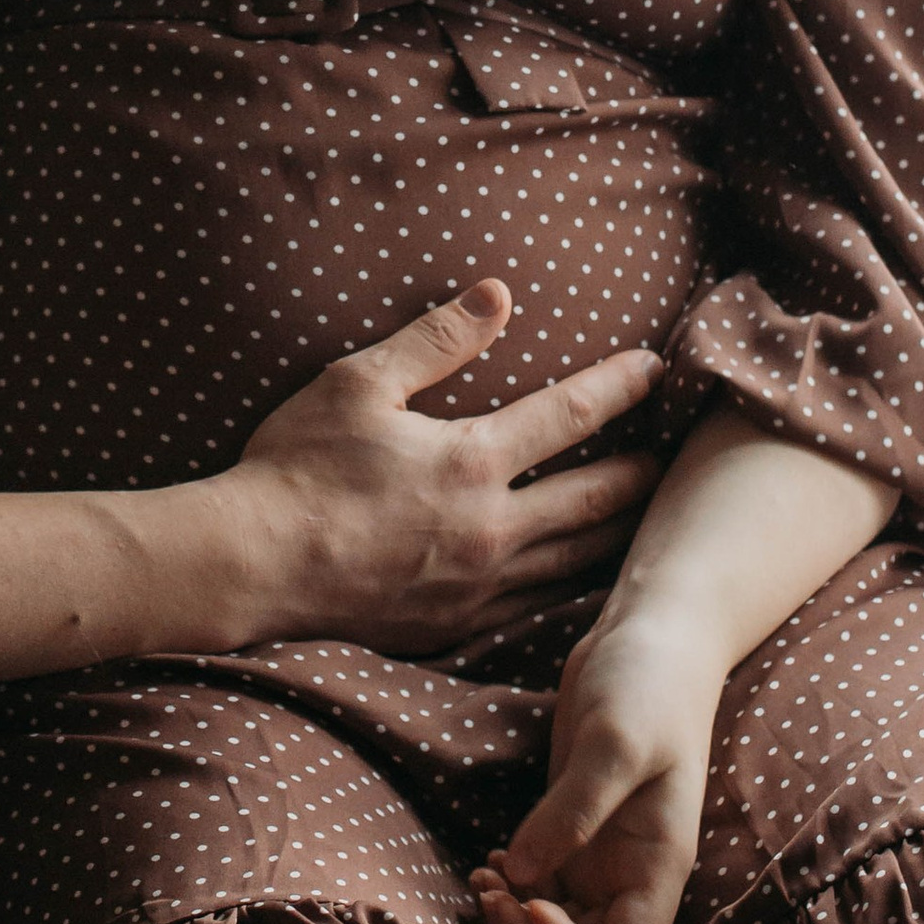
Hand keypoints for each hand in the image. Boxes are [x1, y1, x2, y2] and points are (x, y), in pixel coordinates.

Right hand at [234, 281, 659, 656]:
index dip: (620, 386)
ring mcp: (477, 588)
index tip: (656, 370)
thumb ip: (435, 339)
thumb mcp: (358, 382)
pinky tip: (584, 585)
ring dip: (619, 538)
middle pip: (597, 501)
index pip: (571, 414)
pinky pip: (537, 610)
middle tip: (673, 459)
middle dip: (642, 476)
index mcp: (472, 461)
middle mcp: (492, 530)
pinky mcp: (454, 628)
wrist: (250, 567)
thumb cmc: (296, 467)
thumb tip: (498, 294)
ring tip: (646, 522)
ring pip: (577, 564)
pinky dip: (573, 591)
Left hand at [470, 607, 722, 923]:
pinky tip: (492, 859)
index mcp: (658, 863)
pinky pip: (541, 881)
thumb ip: (572, 811)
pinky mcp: (570, 822)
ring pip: (556, 920)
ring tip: (483, 878)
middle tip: (492, 896)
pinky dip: (514, 886)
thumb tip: (523, 876)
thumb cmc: (648, 683)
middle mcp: (631, 868)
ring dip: (516, 916)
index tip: (534, 906)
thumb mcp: (614, 742)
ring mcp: (599, 849)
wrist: (649, 634)